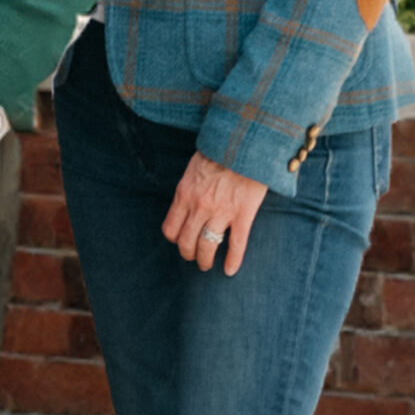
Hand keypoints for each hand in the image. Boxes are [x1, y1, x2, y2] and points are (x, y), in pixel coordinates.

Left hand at [162, 151, 268, 274]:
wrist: (243, 144)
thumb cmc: (218, 152)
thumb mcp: (192, 169)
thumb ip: (189, 189)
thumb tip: (186, 203)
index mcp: (184, 194)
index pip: (171, 228)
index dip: (175, 239)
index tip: (181, 241)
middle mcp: (199, 206)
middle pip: (187, 242)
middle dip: (188, 254)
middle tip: (194, 258)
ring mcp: (221, 212)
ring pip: (208, 246)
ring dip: (205, 260)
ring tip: (207, 265)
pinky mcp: (243, 214)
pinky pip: (236, 244)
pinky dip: (233, 261)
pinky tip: (229, 271)